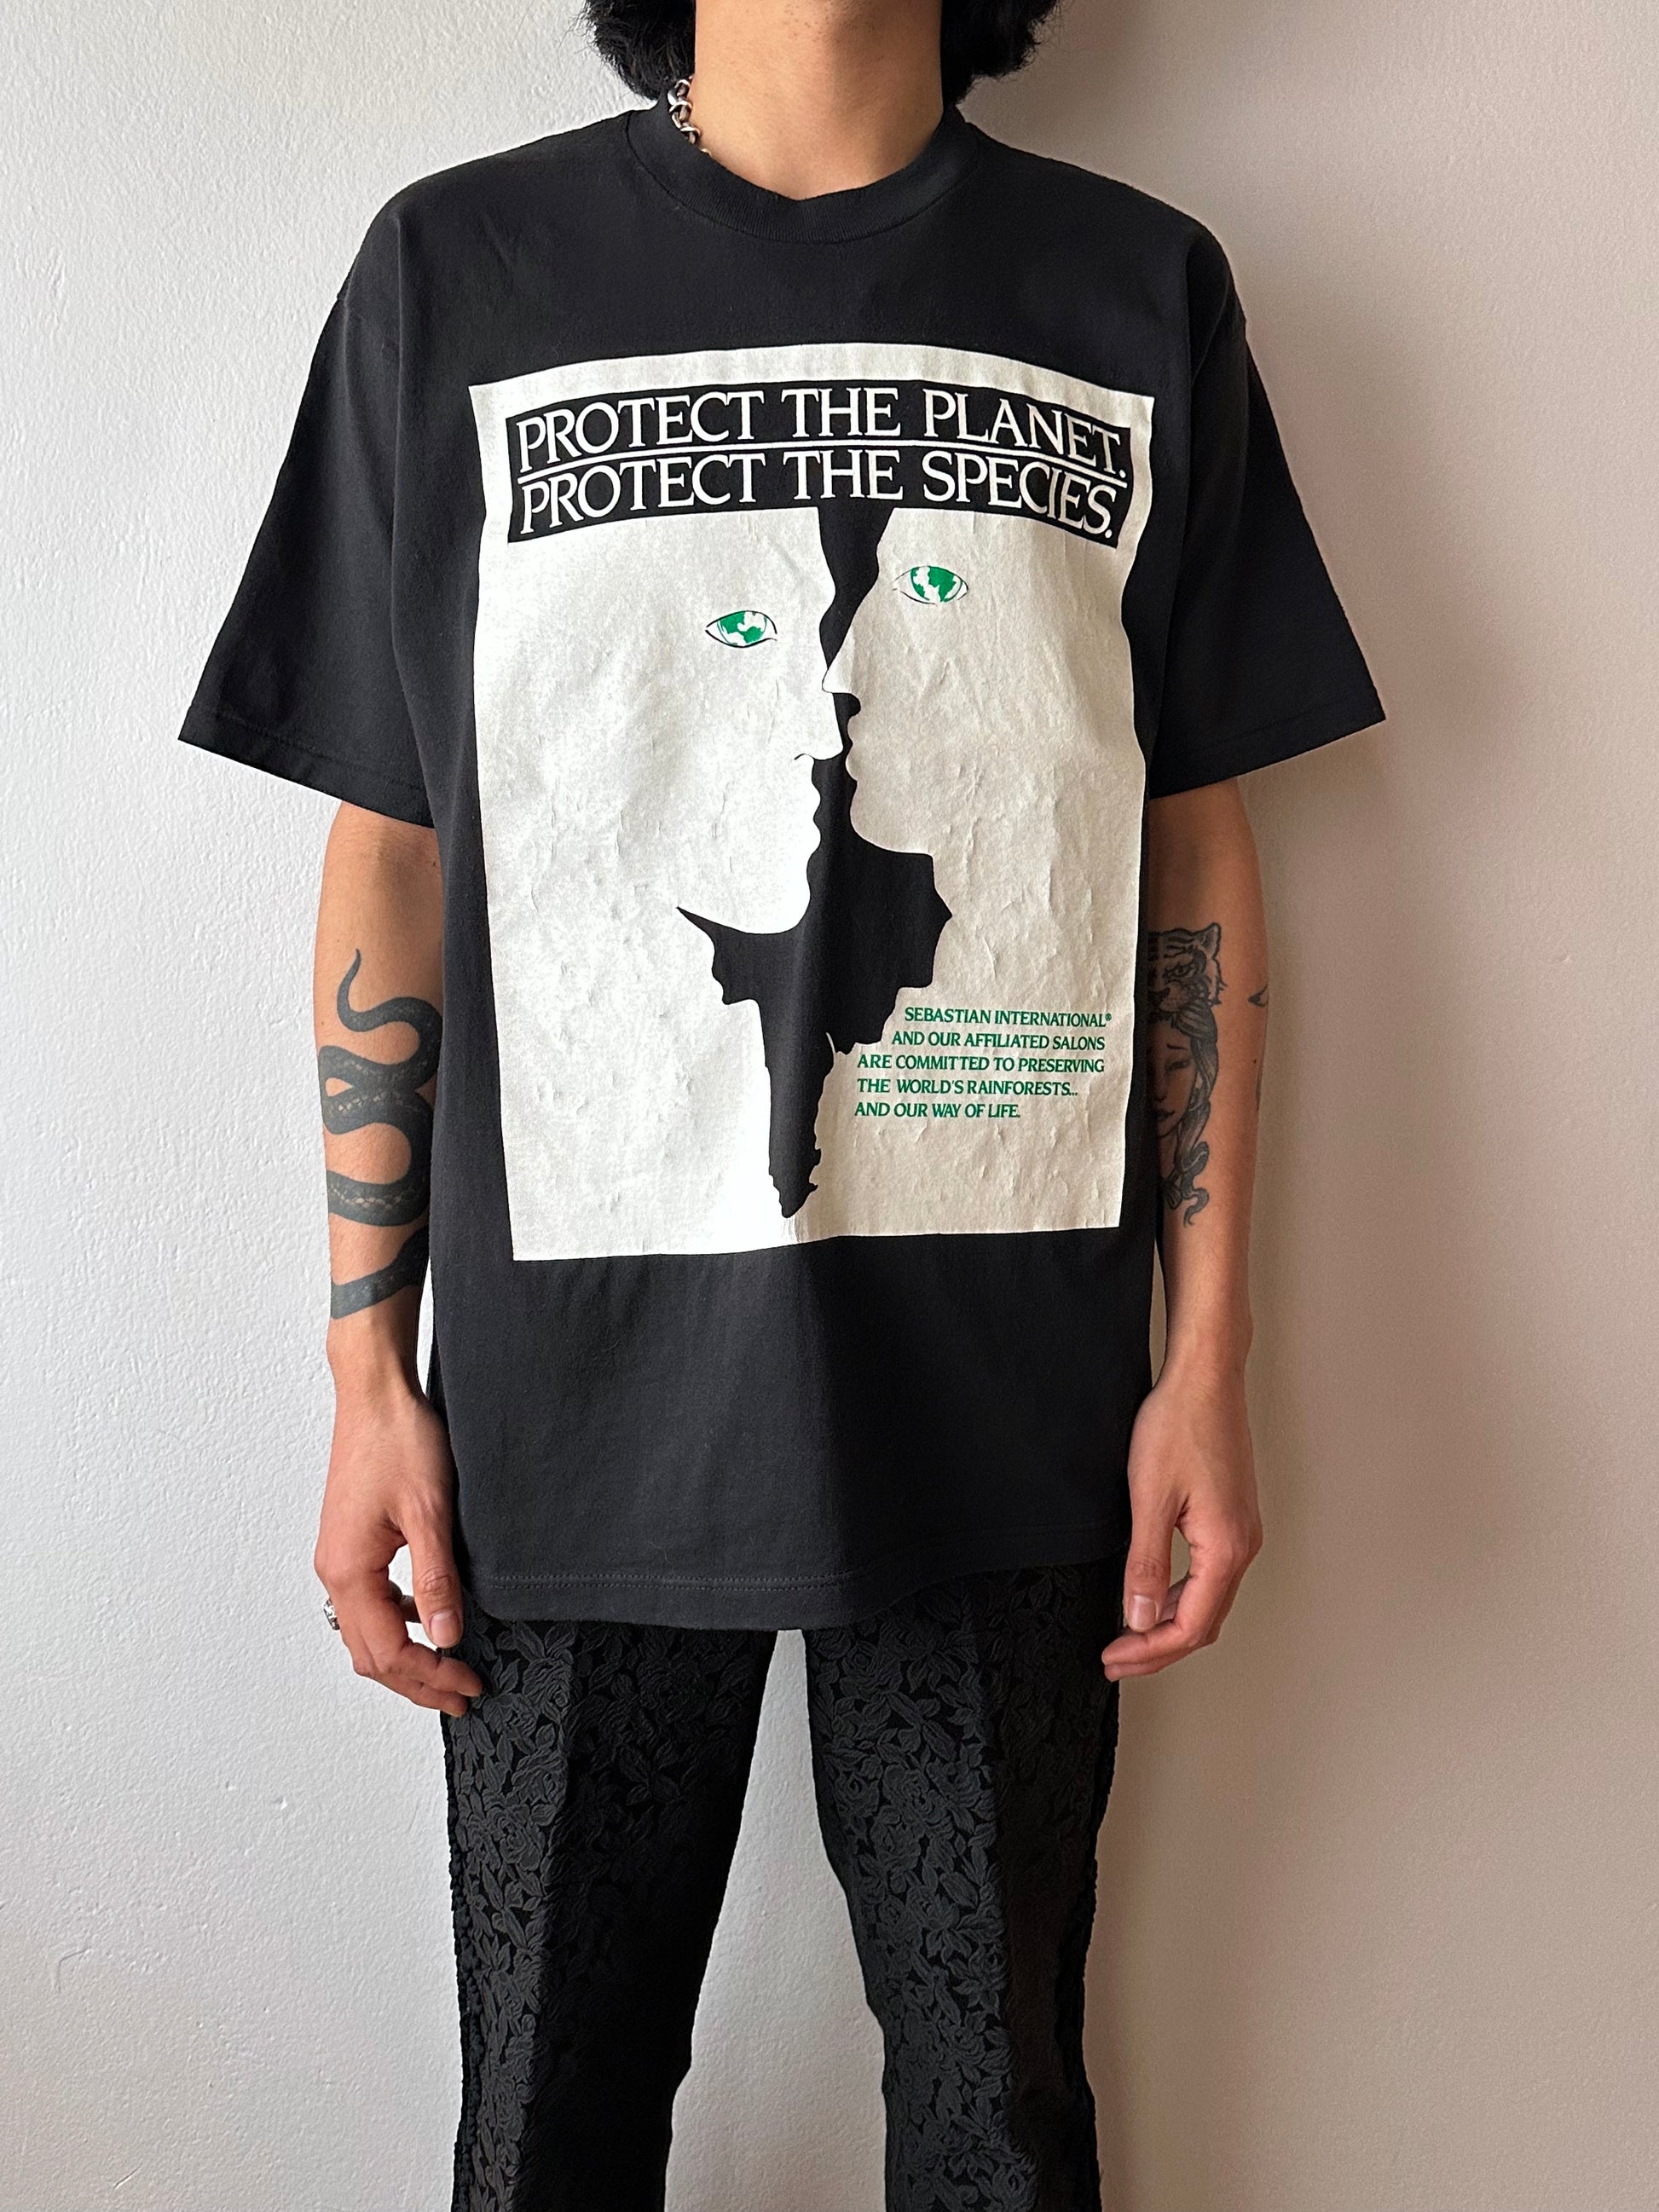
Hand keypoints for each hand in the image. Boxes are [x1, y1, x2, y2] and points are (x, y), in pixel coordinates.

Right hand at [313, 1369, 483, 1717]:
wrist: (376, 1395)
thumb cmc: (400, 1440)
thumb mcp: (430, 1511)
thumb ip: (437, 1579)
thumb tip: (448, 1637)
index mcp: (349, 1570)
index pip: (387, 1651)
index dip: (430, 1676)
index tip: (469, 1686)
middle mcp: (335, 1571)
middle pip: (370, 1654)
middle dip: (416, 1681)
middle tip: (464, 1695)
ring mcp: (340, 1558)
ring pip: (367, 1632)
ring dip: (407, 1657)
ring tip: (450, 1669)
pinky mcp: (351, 1544)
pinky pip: (371, 1603)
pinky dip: (400, 1625)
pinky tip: (432, 1619)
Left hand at [1101, 1363, 1262, 1680]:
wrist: (1206, 1378)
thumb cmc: (1179, 1425)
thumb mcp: (1149, 1499)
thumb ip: (1144, 1564)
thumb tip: (1137, 1618)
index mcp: (1226, 1548)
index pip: (1190, 1626)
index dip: (1150, 1652)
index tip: (1114, 1659)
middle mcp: (1243, 1546)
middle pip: (1203, 1622)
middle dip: (1158, 1648)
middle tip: (1116, 1659)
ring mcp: (1241, 1531)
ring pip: (1208, 1600)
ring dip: (1168, 1623)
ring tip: (1127, 1634)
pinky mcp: (1232, 1517)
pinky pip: (1209, 1575)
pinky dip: (1179, 1595)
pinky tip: (1151, 1593)